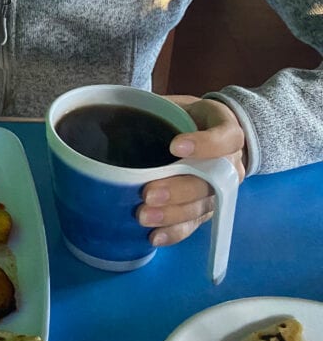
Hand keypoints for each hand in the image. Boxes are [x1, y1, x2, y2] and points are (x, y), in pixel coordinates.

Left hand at [137, 95, 245, 247]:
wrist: (212, 135)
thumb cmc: (189, 118)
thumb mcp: (180, 104)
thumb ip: (157, 108)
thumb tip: (110, 114)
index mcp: (226, 130)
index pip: (224, 138)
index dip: (204, 144)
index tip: (175, 146)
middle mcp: (230, 164)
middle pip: (210, 181)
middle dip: (178, 189)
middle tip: (149, 193)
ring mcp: (220, 189)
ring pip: (201, 206)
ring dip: (172, 214)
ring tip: (144, 216)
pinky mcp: (208, 209)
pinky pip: (195, 224)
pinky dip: (174, 232)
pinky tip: (154, 236)